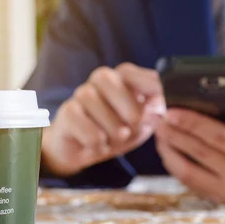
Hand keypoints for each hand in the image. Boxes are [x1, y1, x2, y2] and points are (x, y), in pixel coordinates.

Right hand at [42, 63, 164, 176]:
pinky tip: (98, 146)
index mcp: (120, 80)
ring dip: (109, 124)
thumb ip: (153, 116)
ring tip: (117, 139)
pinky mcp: (66, 114)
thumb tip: (158, 109)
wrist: (85, 152)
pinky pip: (76, 118)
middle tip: (134, 126)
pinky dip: (92, 137)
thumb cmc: (117, 133)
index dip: (142, 82)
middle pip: (106, 78)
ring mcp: (79, 96)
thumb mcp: (141, 127)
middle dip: (125, 105)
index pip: (128, 72)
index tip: (157, 100)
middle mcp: (97, 83)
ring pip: (89, 98)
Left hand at [155, 95, 224, 203]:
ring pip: (189, 172)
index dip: (193, 124)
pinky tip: (166, 146)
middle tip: (156, 116)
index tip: (172, 110)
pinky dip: (175, 164)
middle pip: (199, 154)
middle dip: (174, 134)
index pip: (220, 139)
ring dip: (169, 150)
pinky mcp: (222, 200)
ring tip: (157, 130)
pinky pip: (191, 182)